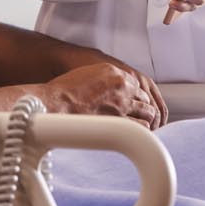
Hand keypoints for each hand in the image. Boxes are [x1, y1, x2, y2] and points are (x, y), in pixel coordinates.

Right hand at [44, 62, 167, 129]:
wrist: (57, 103)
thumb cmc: (64, 91)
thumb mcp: (88, 74)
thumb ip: (104, 80)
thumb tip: (109, 91)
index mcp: (114, 72)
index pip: (136, 84)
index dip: (135, 95)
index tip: (132, 102)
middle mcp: (122, 85)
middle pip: (144, 97)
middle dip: (143, 106)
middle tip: (138, 114)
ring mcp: (122, 103)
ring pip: (147, 111)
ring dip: (146, 118)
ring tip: (142, 124)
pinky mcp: (120, 120)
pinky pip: (141, 126)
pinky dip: (142, 130)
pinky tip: (136, 133)